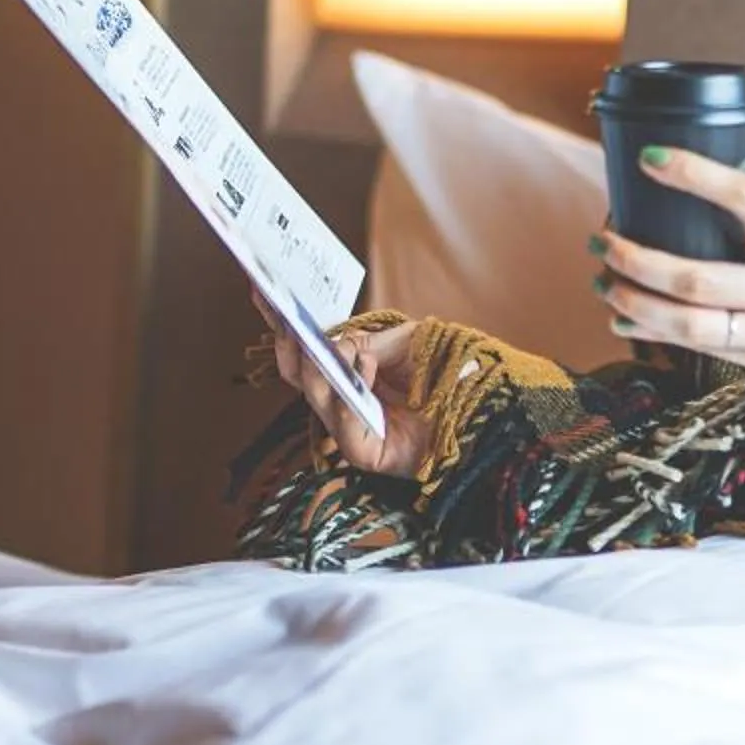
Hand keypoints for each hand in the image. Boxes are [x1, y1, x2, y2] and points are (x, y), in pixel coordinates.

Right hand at [251, 289, 431, 476]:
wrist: (482, 408)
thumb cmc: (444, 373)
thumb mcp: (404, 341)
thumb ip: (366, 340)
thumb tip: (335, 347)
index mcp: (347, 370)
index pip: (304, 349)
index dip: (281, 323)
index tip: (262, 290)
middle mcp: (342, 399)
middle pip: (299, 376)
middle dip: (290, 347)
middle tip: (289, 322)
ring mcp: (352, 429)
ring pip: (317, 401)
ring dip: (324, 372)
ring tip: (339, 349)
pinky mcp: (369, 455)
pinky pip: (347, 432)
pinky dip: (350, 404)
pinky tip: (364, 370)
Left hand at [590, 145, 744, 421]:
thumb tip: (706, 209)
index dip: (695, 173)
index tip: (648, 158)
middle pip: (697, 280)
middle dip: (637, 261)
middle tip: (603, 241)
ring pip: (691, 326)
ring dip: (636, 304)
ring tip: (605, 283)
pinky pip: (707, 351)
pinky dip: (659, 333)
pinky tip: (627, 320)